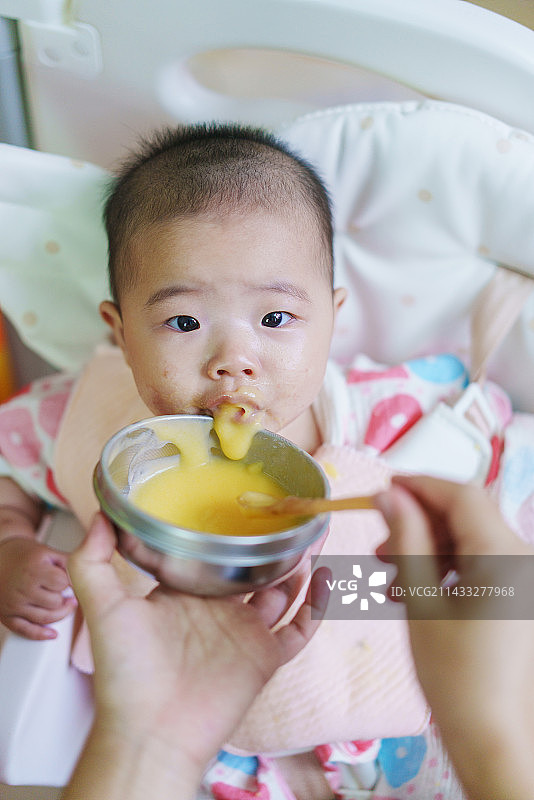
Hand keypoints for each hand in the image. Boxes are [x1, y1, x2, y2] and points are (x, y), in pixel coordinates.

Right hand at [0, 537, 76, 638]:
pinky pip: (25, 631)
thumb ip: (68, 561)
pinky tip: (53, 634)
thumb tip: (90, 568)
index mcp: (34, 570)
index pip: (62, 583)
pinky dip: (41, 635)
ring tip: (64, 605)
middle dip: (65, 598)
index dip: (70, 583)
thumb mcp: (46, 551)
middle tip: (68, 594)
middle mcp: (22, 588)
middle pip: (55, 602)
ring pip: (45, 618)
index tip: (71, 582)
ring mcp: (14, 604)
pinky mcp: (7, 616)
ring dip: (60, 614)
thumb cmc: (23, 555)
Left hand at [67, 513, 327, 785]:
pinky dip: (317, 607)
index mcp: (186, 594)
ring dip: (299, 566)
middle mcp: (218, 609)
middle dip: (272, 543)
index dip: (228, 530)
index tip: (242, 500)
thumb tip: (101, 515)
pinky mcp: (265, 657)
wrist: (151, 731)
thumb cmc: (126, 673)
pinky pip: (299, 630)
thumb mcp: (104, 609)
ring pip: (282, 592)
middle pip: (253, 568)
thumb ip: (92, 563)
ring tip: (313, 535)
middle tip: (290, 512)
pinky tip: (325, 579)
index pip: (211, 554)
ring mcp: (244, 633)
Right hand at [377, 475, 533, 799]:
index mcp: (505, 555)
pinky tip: (413, 593)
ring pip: (470, 540)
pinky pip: (480, 565)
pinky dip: (446, 569)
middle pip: (466, 516)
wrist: (496, 741)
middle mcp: (523, 559)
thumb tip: (388, 495)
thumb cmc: (455, 676)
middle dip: (419, 522)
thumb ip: (406, 539)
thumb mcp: (422, 601)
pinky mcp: (520, 597)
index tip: (382, 490)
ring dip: (428, 548)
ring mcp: (525, 579)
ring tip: (390, 575)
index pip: (462, 495)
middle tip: (379, 544)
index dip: (419, 485)